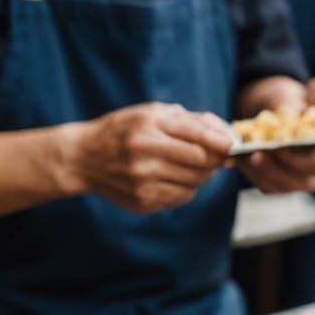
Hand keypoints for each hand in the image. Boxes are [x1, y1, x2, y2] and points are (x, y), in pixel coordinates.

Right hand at [64, 104, 232, 213]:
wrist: (83, 158)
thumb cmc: (122, 130)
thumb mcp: (149, 113)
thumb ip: (189, 120)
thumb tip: (227, 136)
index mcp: (146, 125)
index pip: (197, 136)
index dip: (221, 142)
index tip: (231, 145)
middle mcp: (143, 152)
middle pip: (201, 161)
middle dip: (213, 159)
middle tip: (213, 156)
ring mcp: (142, 180)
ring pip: (195, 181)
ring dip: (200, 174)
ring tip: (187, 166)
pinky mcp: (142, 200)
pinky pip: (182, 197)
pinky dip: (186, 188)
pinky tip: (171, 178)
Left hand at [238, 75, 314, 195]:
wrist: (277, 103)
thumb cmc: (304, 98)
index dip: (306, 160)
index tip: (283, 146)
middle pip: (305, 183)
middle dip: (281, 171)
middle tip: (258, 154)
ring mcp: (295, 176)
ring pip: (282, 187)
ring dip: (264, 174)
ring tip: (248, 156)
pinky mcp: (275, 179)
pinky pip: (265, 186)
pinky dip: (252, 175)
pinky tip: (240, 159)